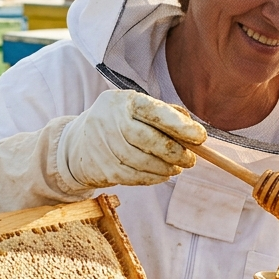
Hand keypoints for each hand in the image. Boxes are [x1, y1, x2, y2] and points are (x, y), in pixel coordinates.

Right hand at [58, 90, 206, 188]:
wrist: (77, 143)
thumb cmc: (119, 123)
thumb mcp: (138, 109)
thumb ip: (166, 114)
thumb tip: (194, 131)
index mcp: (123, 100)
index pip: (154, 111)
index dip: (180, 126)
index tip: (200, 137)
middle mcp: (109, 120)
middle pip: (148, 139)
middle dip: (175, 152)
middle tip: (191, 159)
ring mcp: (103, 145)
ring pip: (141, 161)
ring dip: (165, 168)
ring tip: (177, 168)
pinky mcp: (102, 168)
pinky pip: (133, 177)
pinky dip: (152, 178)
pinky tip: (163, 176)